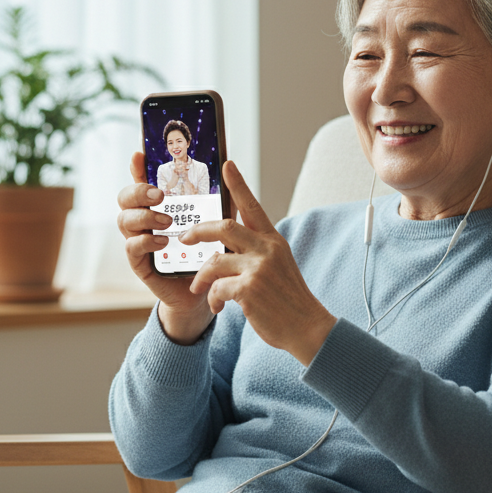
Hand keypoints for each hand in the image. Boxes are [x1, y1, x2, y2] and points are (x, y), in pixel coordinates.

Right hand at [117, 152, 213, 343]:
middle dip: (138, 191)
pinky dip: (146, 242)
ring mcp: (138, 241)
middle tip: (159, 194)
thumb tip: (229, 166)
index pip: (140, 181)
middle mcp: (143, 220)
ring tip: (167, 221)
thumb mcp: (216, 220)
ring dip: (145, 216)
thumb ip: (218, 198)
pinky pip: (131, 247)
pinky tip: (163, 243)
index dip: (136, 167)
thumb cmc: (208, 251)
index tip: (139, 154)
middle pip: (125, 197)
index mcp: (158, 206)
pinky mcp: (140, 263)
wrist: (205, 290)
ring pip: (124, 220)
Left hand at [181, 160, 335, 365]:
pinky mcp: (249, 289)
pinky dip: (213, 299)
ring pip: (214, 261)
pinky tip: (219, 308)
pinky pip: (218, 288)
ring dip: (201, 277)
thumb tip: (223, 247)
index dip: (238, 184)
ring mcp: (258, 268)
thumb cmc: (287, 299)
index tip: (227, 164)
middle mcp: (266, 249)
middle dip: (199, 231)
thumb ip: (255, 251)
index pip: (252, 206)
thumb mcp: (277, 265)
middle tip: (184, 237)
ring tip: (198, 288)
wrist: (307, 327)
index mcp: (273, 240)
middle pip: (224, 227)